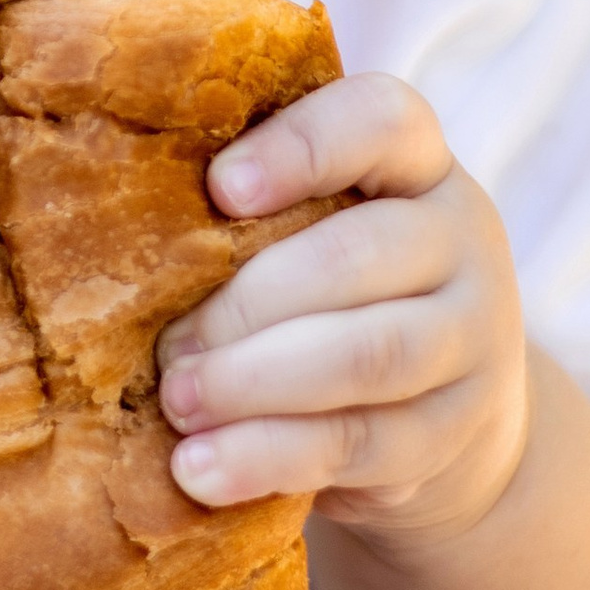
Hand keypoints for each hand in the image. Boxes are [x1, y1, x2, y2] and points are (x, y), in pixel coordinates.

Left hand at [155, 73, 529, 548]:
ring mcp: (470, 339)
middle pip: (357, 255)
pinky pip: (361, 443)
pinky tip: (201, 469)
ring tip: (177, 402)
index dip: (300, 149)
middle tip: (165, 344)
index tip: (217, 189)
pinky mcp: (450, 432)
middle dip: (245, 303)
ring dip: (255, 383)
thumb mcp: (318, 225)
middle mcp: (461, 239)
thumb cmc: (337, 288)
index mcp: (418, 163)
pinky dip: (271, 457)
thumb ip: (254, 210)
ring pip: (367, 355)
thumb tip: (119, 227)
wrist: (448, 405)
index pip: (382, 120)